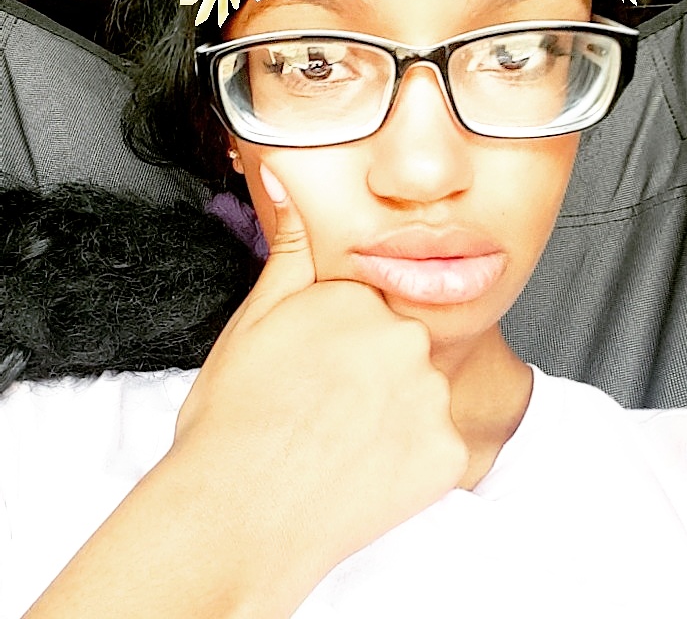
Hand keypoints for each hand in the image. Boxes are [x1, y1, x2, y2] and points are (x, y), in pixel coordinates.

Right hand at [22, 165, 466, 618]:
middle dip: (369, 374)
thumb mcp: (252, 321)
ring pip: (420, 397)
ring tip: (338, 444)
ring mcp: (431, 398)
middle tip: (323, 411)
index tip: (315, 373)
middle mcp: (405, 339)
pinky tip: (363, 473)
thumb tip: (286, 181)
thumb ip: (286, 250)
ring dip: (391, 418)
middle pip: (399, 349)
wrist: (235, 513)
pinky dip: (407, 461)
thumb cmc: (233, 420)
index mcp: (359, 299)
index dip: (339, 345)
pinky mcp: (445, 454)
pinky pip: (434, 447)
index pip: (368, 308)